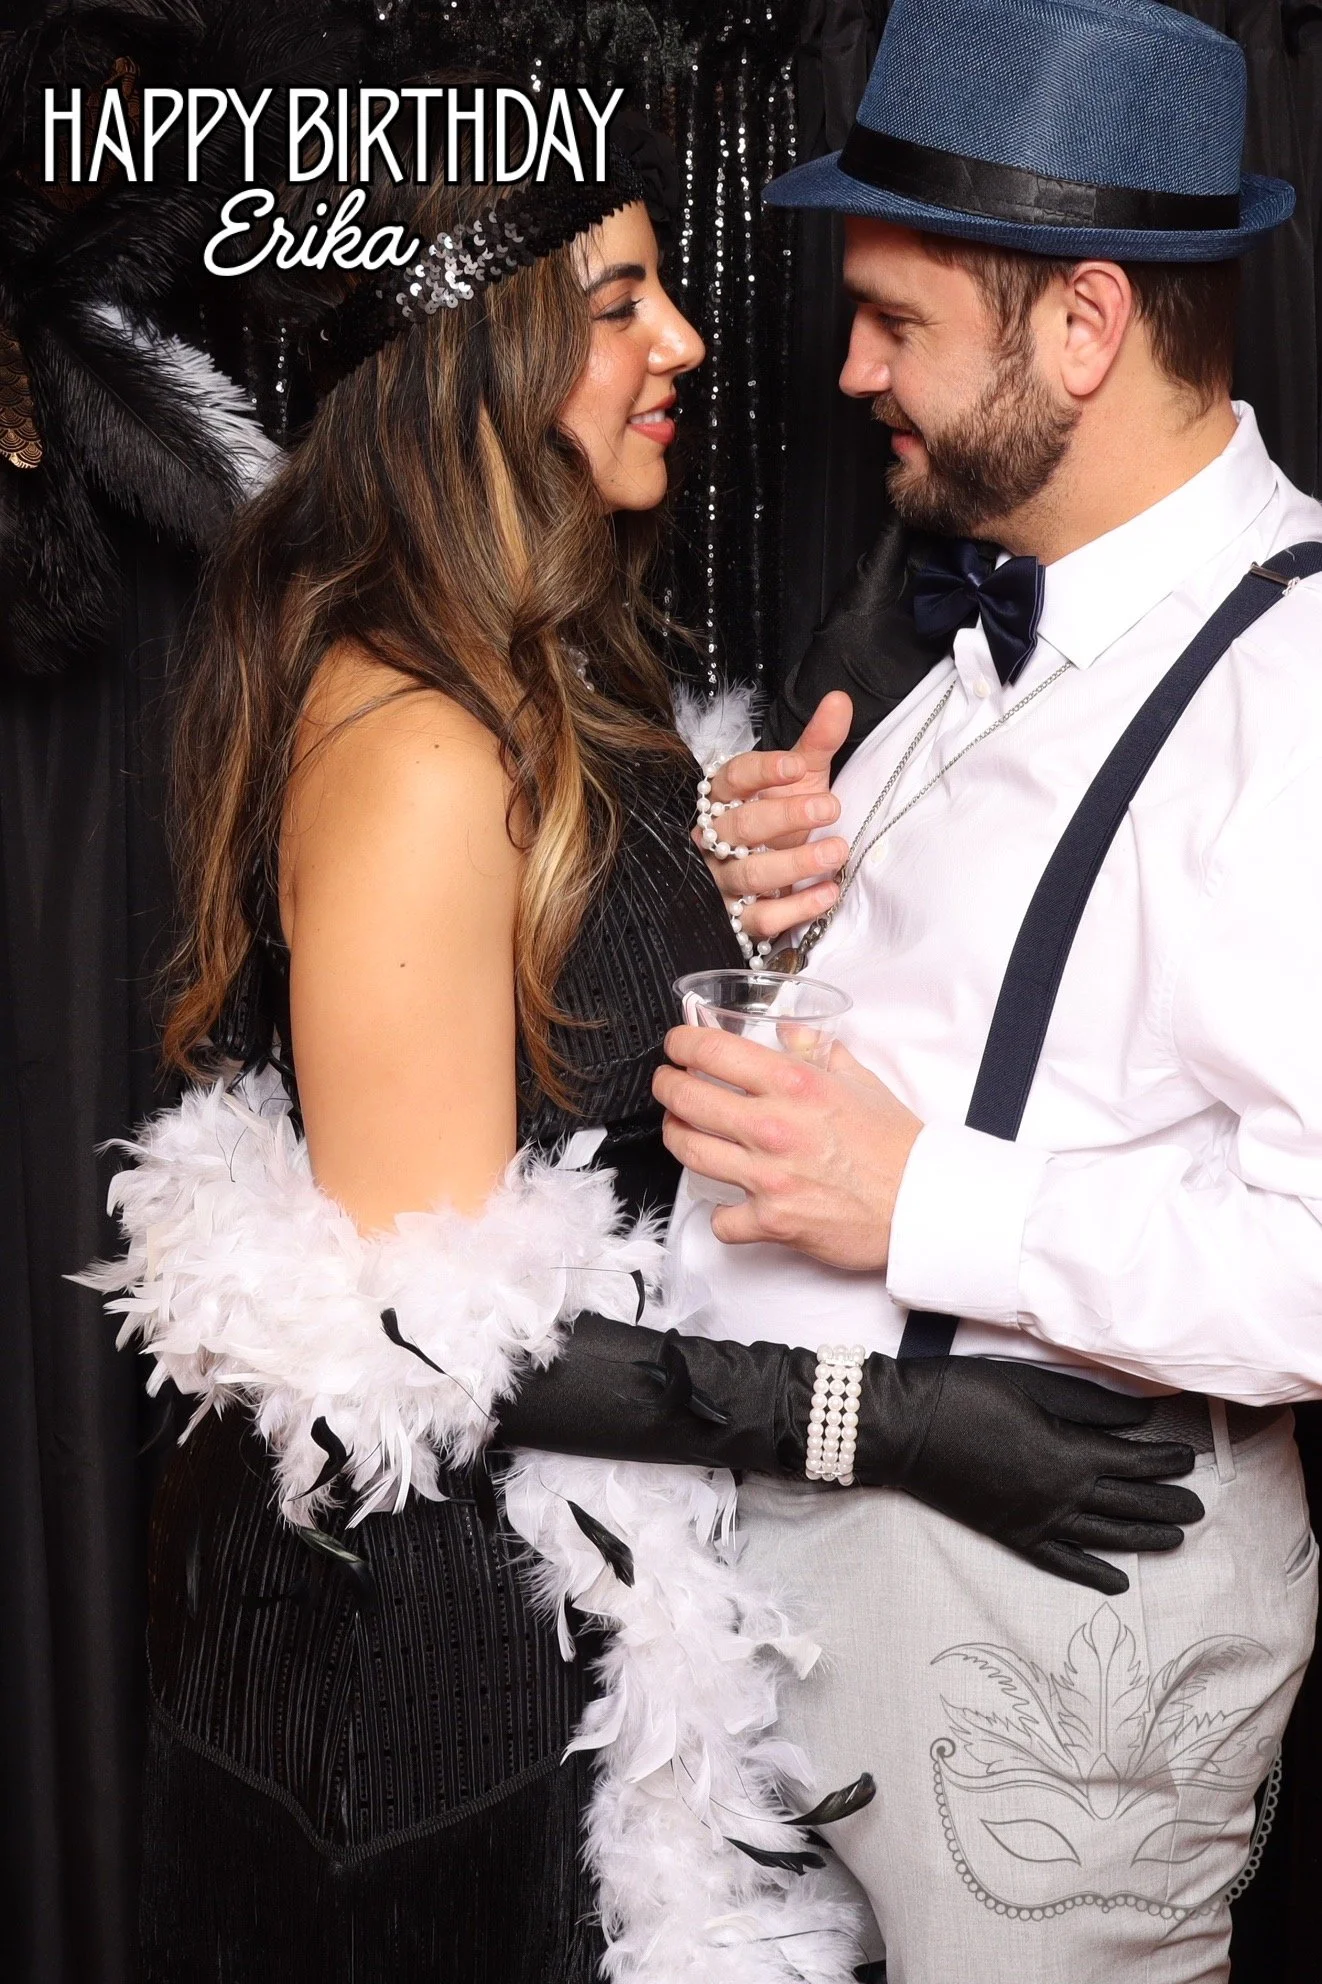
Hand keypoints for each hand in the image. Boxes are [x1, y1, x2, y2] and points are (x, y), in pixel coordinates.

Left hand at [655, 1024, 921, 1270]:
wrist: (922, 1204)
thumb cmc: (897, 1146)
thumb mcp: (860, 1080)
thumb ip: (818, 1051)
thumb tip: (790, 1033)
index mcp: (795, 1085)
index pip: (712, 1051)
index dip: (681, 1044)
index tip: (676, 1045)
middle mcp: (774, 1127)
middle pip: (686, 1098)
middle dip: (666, 1086)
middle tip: (668, 1084)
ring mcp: (768, 1176)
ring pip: (689, 1151)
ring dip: (678, 1137)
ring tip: (682, 1130)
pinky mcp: (771, 1220)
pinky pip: (721, 1219)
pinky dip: (722, 1213)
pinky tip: (730, 1203)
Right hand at [698, 692, 852, 945]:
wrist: (769, 871)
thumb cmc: (781, 817)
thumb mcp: (801, 777)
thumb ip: (818, 742)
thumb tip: (840, 700)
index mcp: (725, 796)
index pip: (733, 778)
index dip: (762, 771)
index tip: (798, 766)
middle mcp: (717, 837)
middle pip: (740, 826)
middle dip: (785, 816)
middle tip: (830, 807)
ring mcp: (723, 879)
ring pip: (749, 873)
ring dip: (796, 864)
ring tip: (838, 851)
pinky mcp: (737, 917)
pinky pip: (759, 919)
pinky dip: (795, 908)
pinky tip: (829, 893)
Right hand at [862, 1356, 1204, 1595]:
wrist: (905, 1428)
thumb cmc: (964, 1394)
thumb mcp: (1031, 1384)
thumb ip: (1089, 1404)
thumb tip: (1141, 1417)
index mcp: (1069, 1453)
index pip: (1135, 1462)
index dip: (1166, 1460)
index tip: (1189, 1457)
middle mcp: (1061, 1496)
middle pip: (1128, 1505)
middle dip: (1167, 1505)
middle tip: (1197, 1507)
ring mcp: (1037, 1521)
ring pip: (1105, 1537)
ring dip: (1144, 1539)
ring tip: (1175, 1539)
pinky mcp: (1012, 1535)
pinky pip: (1062, 1562)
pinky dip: (1092, 1575)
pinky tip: (1117, 1584)